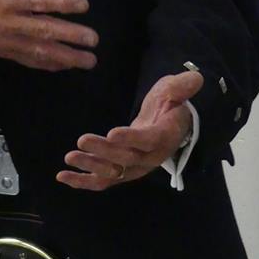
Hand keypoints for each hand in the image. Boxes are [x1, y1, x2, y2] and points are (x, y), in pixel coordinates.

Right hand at [0, 0, 97, 71]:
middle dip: (71, 36)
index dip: (63, 3)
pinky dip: (48, 65)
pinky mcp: (4, 52)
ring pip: (40, 51)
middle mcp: (9, 22)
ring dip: (66, 57)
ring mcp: (7, 40)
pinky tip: (66, 66)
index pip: (40, 1)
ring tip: (88, 60)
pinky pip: (29, 61)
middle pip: (45, 31)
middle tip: (93, 39)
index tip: (83, 5)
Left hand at [57, 70, 203, 189]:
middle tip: (82, 140)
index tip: (112, 133)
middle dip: (104, 151)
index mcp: (164, 137)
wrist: (168, 127)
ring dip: (90, 166)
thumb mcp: (176, 91)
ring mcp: (134, 168)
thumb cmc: (170, 106)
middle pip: (126, 158)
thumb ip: (182, 86)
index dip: (131, 138)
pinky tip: (63, 176)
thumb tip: (196, 77)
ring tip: (69, 157)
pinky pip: (102, 180)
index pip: (148, 140)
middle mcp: (149, 158)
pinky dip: (83, 181)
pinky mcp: (121, 172)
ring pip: (112, 172)